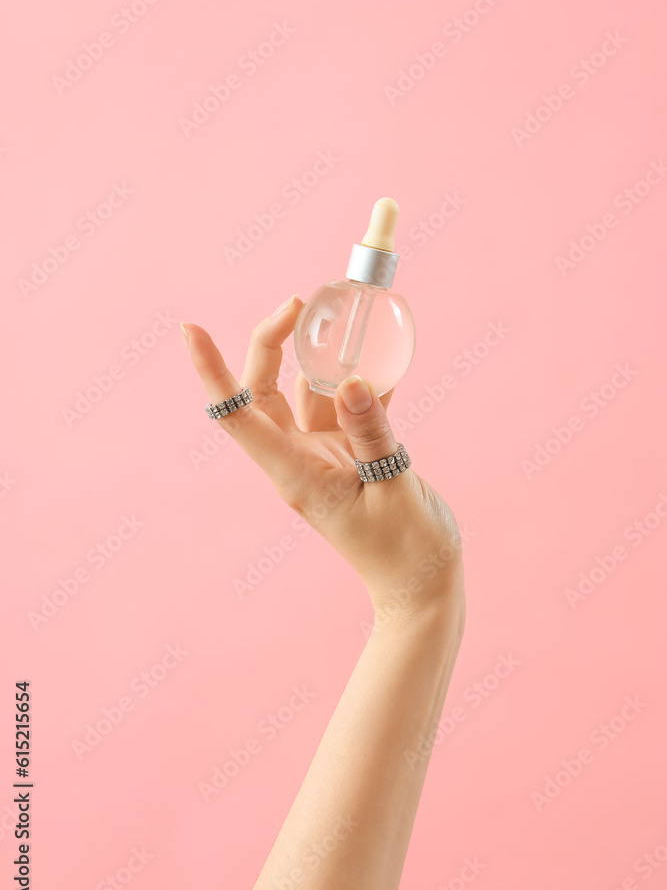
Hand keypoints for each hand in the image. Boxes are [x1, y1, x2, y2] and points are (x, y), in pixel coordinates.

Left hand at [181, 296, 464, 621]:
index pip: (237, 414)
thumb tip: (351, 381)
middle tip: (302, 302)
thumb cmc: (407, 550)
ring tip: (346, 316)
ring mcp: (324, 457)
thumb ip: (372, 434)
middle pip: (265, 391)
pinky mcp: (351, 456)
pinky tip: (381, 356)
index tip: (190, 327)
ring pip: (308, 393)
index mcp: (295, 473)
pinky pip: (346, 408)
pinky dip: (360, 383)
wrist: (421, 587)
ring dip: (321, 356)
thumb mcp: (393, 488)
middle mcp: (300, 459)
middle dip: (274, 342)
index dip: (210, 370)